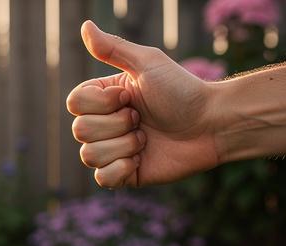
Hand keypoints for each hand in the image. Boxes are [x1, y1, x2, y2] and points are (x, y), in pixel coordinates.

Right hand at [67, 21, 220, 187]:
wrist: (211, 125)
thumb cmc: (182, 90)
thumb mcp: (147, 63)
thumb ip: (113, 48)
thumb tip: (84, 26)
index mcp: (105, 98)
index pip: (74, 103)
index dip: (101, 103)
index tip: (130, 96)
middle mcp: (104, 124)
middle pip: (80, 130)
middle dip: (117, 124)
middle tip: (144, 118)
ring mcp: (112, 151)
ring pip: (90, 156)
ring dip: (124, 145)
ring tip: (146, 138)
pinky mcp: (124, 175)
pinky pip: (102, 179)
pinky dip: (121, 169)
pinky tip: (141, 159)